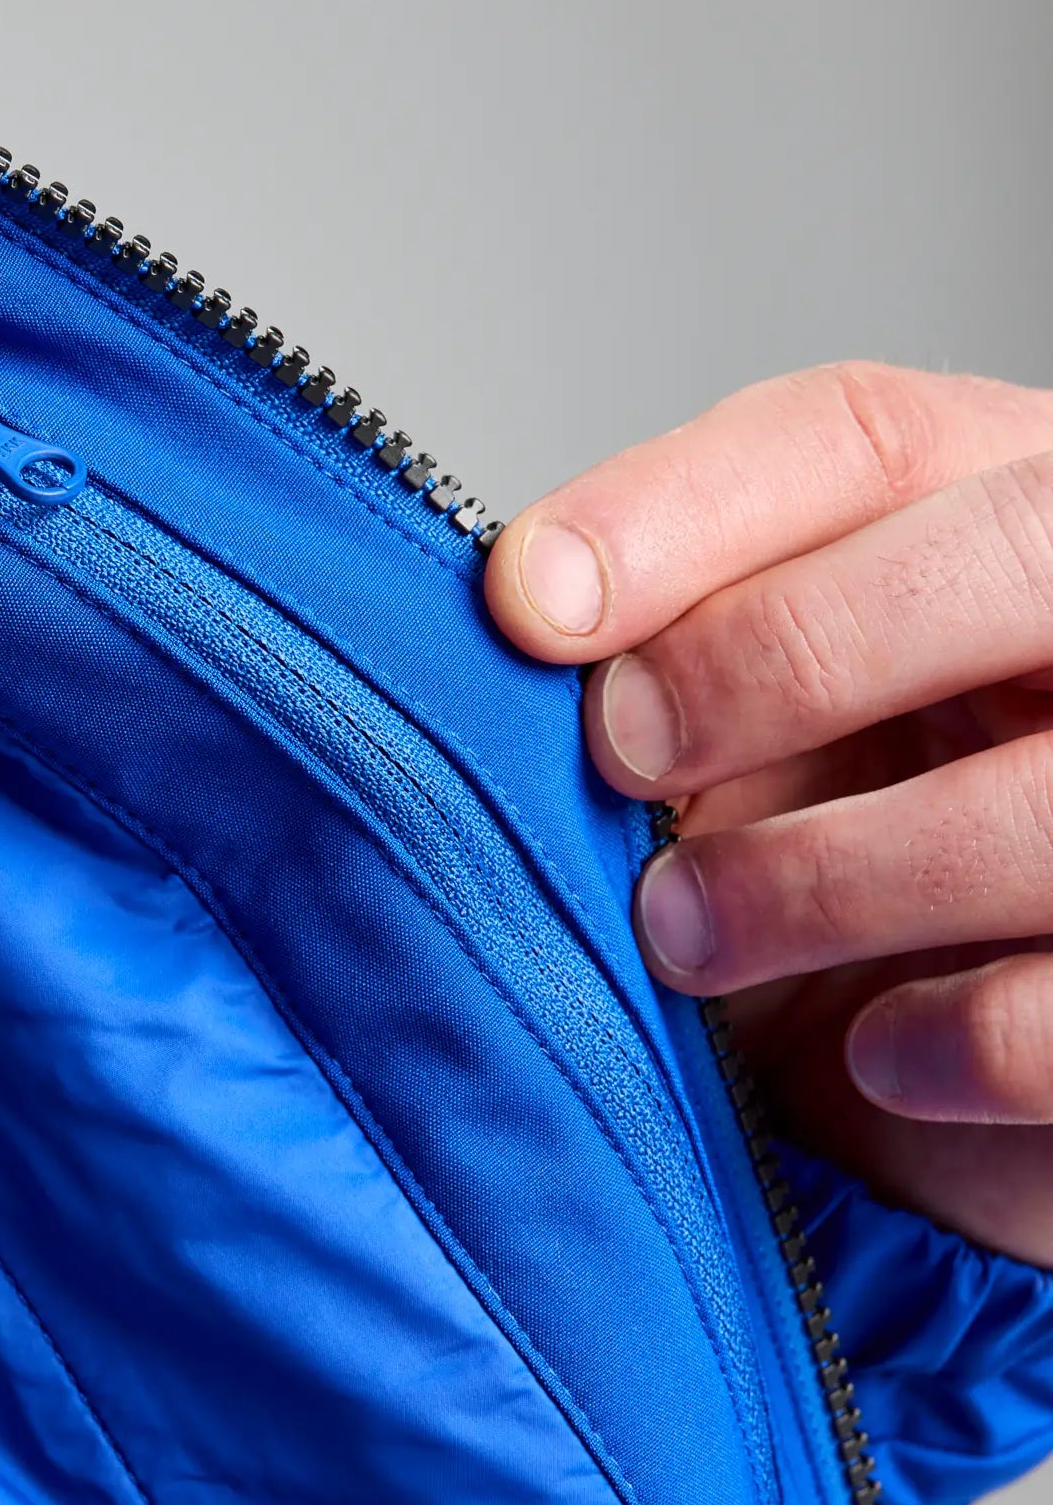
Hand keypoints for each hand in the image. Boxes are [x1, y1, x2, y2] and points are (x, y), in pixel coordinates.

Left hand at [485, 364, 1052, 1267]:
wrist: (984, 1066)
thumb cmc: (851, 873)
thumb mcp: (748, 746)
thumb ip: (664, 674)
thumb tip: (506, 644)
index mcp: (995, 514)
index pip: (864, 438)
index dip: (684, 511)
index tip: (527, 603)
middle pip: (998, 552)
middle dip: (785, 649)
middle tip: (624, 753)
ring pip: (1039, 800)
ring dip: (830, 872)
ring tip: (685, 935)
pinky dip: (954, 1036)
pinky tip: (873, 1051)